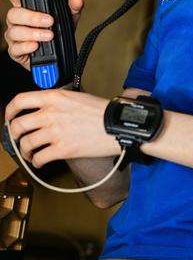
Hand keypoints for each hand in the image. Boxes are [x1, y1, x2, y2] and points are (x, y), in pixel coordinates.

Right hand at [1, 0, 83, 70]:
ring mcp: (15, 36)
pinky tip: (35, 46)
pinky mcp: (16, 51)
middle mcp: (17, 20)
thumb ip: (72, 7)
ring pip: (14, 31)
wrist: (58, 57)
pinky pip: (15, 48)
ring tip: (49, 35)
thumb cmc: (58, 31)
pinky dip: (26, 47)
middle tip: (49, 20)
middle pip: (13, 13)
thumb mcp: (68, 18)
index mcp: (27, 7)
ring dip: (33, 33)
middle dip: (31, 16)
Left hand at [5, 90, 119, 167]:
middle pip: (18, 125)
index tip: (9, 116)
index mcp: (54, 97)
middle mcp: (51, 113)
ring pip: (26, 144)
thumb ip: (56, 101)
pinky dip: (37, 162)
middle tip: (18, 138)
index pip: (20, 100)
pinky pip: (39, 158)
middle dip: (14, 135)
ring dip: (25, 151)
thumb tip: (41, 109)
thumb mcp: (75, 96)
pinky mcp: (62, 149)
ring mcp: (55, 131)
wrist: (115, 124)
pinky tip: (41, 161)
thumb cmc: (100, 111)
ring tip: (31, 153)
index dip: (9, 110)